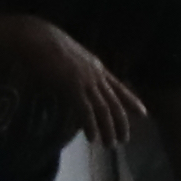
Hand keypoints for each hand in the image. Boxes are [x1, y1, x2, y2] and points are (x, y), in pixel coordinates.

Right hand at [0, 18, 140, 148]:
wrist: (38, 37)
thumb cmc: (49, 46)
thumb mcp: (72, 59)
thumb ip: (79, 73)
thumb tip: (78, 86)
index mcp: (97, 67)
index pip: (119, 87)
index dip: (132, 101)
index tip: (143, 114)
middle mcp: (96, 75)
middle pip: (115, 102)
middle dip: (121, 123)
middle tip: (124, 140)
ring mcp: (86, 80)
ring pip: (103, 109)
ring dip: (108, 129)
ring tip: (110, 144)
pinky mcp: (72, 86)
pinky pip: (85, 109)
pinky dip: (90, 124)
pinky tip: (92, 137)